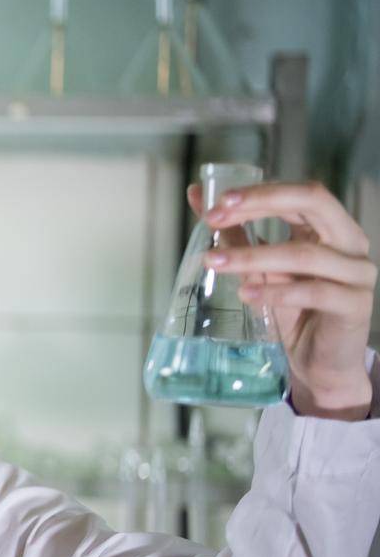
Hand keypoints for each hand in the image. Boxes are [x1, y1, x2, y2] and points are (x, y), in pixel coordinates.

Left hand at [189, 179, 375, 419]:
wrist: (319, 363)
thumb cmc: (293, 311)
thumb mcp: (261, 268)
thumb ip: (236, 232)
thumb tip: (199, 195)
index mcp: (330, 226)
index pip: (299, 194)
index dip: (258, 192)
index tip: (215, 203)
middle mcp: (350, 242)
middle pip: (312, 203)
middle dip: (261, 203)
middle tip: (215, 217)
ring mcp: (357, 273)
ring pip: (303, 253)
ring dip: (253, 255)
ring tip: (214, 263)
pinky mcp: (354, 305)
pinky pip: (313, 292)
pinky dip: (275, 292)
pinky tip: (245, 295)